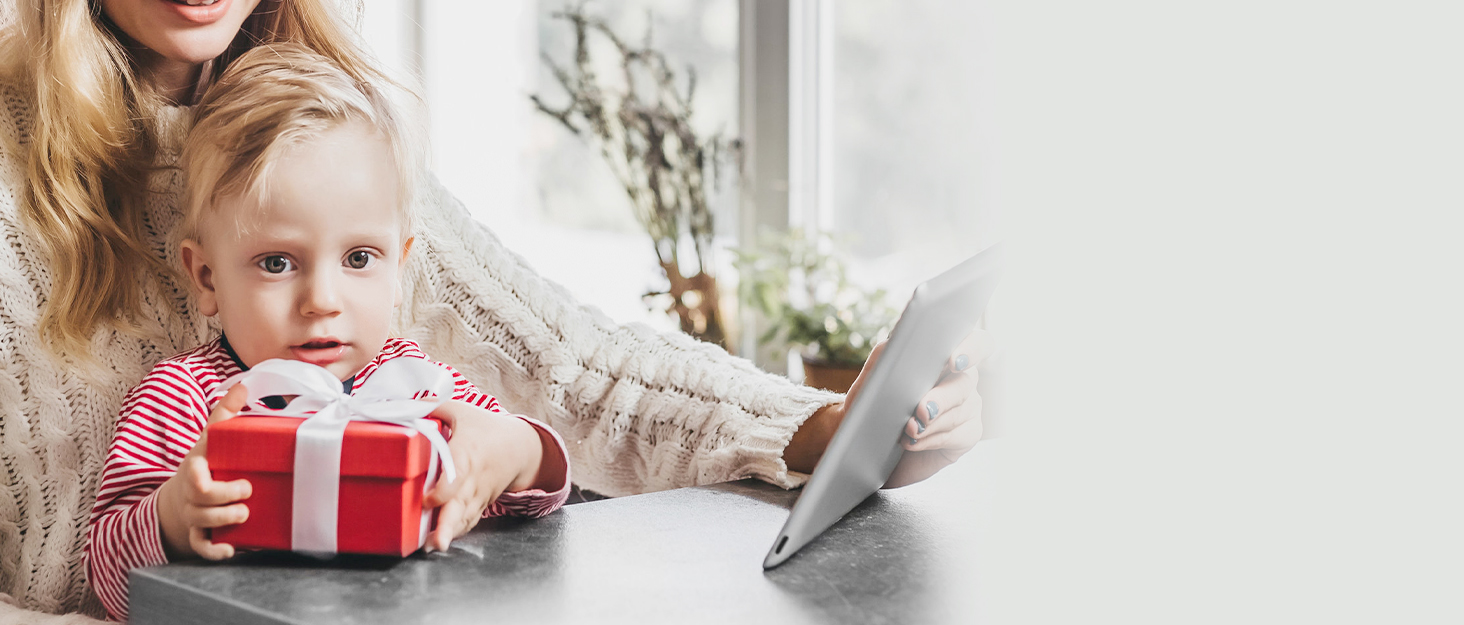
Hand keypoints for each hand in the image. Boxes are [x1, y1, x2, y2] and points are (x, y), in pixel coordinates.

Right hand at [157, 383, 252, 560]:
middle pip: (201, 499)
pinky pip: (200, 547)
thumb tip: (243, 385)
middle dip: (225, 498)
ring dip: (224, 520)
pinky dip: (215, 551)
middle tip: (248, 491)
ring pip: (201, 522)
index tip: (239, 478)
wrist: (182, 494)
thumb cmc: (205, 463)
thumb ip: (224, 414)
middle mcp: (190, 493)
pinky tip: (231, 550)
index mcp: (195, 467)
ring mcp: (192, 514)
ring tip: (245, 514)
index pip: (195, 474)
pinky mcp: (197, 534)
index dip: (210, 480)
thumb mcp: (211, 439)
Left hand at [421, 402, 543, 550]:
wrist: (521, 448)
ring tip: (433, 547)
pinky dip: (455, 532)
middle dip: (448, 524)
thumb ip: (431, 406)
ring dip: (450, 533)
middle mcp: (473, 478)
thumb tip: (398, 402)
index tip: (426, 499)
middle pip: (461, 504)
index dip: (443, 489)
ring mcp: (477, 495)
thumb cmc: (486, 428)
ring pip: (464, 517)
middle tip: (435, 542)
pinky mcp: (478, 505)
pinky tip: (438, 543)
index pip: (457, 474)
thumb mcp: (461, 411)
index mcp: (468, 453)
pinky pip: (468, 521)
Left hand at [785, 329, 995, 486]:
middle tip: (921, 411)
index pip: (976, 343)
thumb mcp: (871, 380)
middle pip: (966, 381)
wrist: (871, 445)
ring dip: (932, 423)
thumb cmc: (874, 407)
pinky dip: (932, 440)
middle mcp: (960, 378)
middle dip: (942, 398)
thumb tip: (895, 340)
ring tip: (908, 430)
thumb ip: (883, 355)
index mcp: (943, 356)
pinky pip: (959, 434)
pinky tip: (912, 442)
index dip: (972, 348)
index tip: (954, 361)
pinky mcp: (968, 433)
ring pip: (962, 410)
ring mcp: (968, 405)